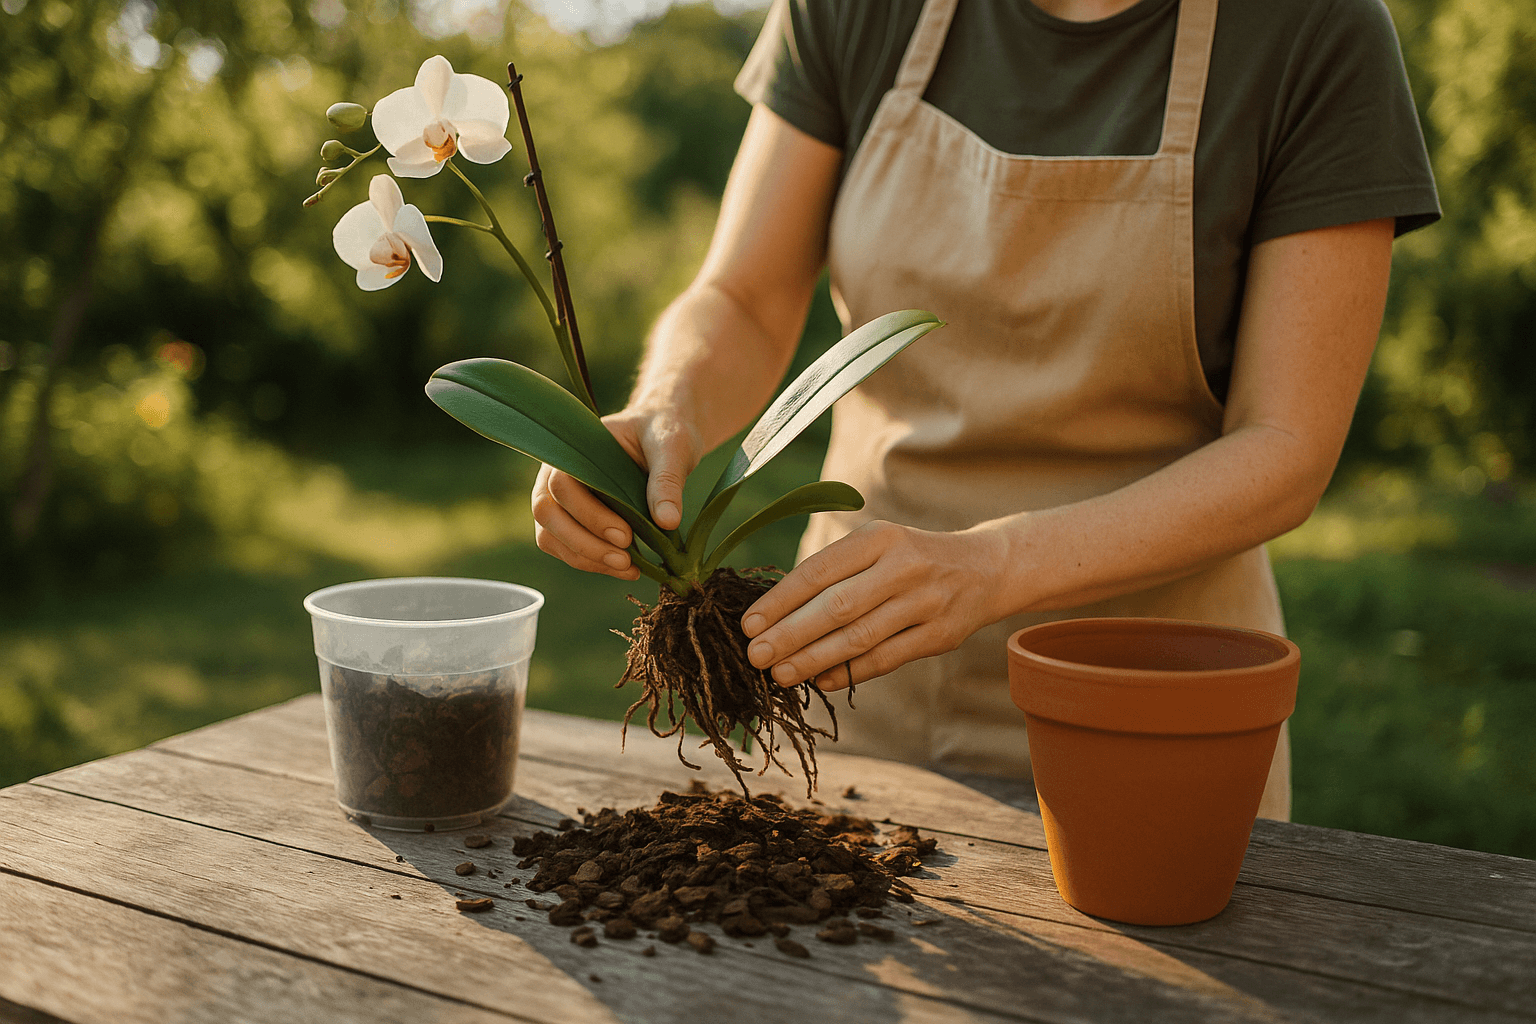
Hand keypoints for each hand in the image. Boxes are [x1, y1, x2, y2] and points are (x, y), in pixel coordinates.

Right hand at [530, 405, 701, 579]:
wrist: (666, 435)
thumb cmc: (665, 432)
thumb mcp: (673, 447)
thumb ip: (667, 480)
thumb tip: (667, 522)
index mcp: (577, 447)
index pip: (561, 484)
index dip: (589, 515)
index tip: (625, 536)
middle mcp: (558, 472)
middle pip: (547, 514)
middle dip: (583, 544)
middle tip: (624, 561)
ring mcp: (561, 498)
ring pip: (551, 536)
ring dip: (586, 559)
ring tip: (628, 570)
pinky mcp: (573, 519)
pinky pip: (566, 547)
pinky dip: (592, 563)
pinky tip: (625, 569)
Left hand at [740, 520, 1013, 690]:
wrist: (985, 568)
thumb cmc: (909, 558)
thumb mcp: (877, 545)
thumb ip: (834, 571)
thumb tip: (774, 614)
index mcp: (879, 537)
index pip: (819, 570)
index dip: (781, 600)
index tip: (748, 623)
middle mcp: (903, 567)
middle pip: (837, 607)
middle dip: (790, 634)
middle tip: (755, 655)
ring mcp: (925, 602)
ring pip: (859, 637)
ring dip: (814, 659)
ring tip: (779, 673)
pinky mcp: (939, 635)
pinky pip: (886, 659)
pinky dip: (849, 672)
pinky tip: (820, 681)